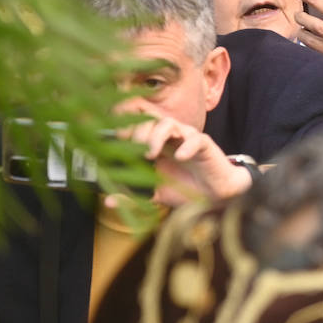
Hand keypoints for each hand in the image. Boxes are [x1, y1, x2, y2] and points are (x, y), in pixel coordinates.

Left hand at [115, 111, 250, 206]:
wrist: (215, 198)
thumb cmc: (186, 191)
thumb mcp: (155, 195)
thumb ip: (133, 196)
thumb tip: (107, 201)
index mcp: (156, 144)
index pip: (137, 125)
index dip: (126, 130)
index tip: (117, 145)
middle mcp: (170, 138)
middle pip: (149, 120)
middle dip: (138, 134)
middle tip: (135, 153)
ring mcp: (187, 139)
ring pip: (169, 123)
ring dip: (156, 136)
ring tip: (151, 154)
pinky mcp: (205, 146)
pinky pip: (195, 139)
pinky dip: (187, 146)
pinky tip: (180, 158)